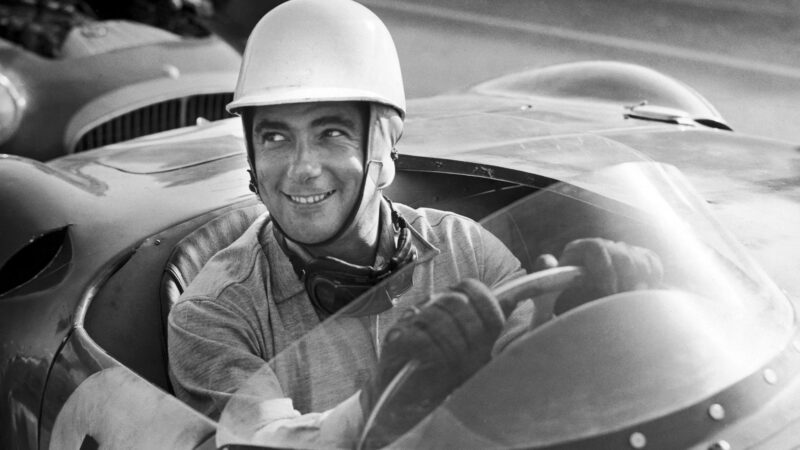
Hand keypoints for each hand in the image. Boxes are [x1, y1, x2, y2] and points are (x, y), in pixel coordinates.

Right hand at [359, 279, 503, 447]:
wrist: (417, 406)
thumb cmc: (453, 375)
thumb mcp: (483, 350)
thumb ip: (498, 326)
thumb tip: (521, 300)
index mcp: (450, 304)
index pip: (470, 287)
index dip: (487, 307)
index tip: (495, 333)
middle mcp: (429, 307)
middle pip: (455, 300)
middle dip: (473, 329)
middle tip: (477, 354)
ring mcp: (409, 322)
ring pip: (436, 316)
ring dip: (455, 343)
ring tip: (459, 363)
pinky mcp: (395, 341)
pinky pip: (418, 336)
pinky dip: (436, 352)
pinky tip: (441, 365)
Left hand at [534, 238, 662, 314]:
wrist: (579, 312)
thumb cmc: (561, 303)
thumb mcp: (548, 293)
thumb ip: (546, 277)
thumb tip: (547, 260)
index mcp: (577, 251)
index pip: (595, 248)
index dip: (604, 268)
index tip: (608, 292)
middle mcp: (601, 247)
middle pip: (623, 254)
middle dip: (626, 281)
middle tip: (623, 303)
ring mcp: (621, 252)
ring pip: (640, 259)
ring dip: (639, 283)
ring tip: (631, 304)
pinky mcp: (639, 260)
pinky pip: (653, 263)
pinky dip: (652, 279)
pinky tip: (641, 296)